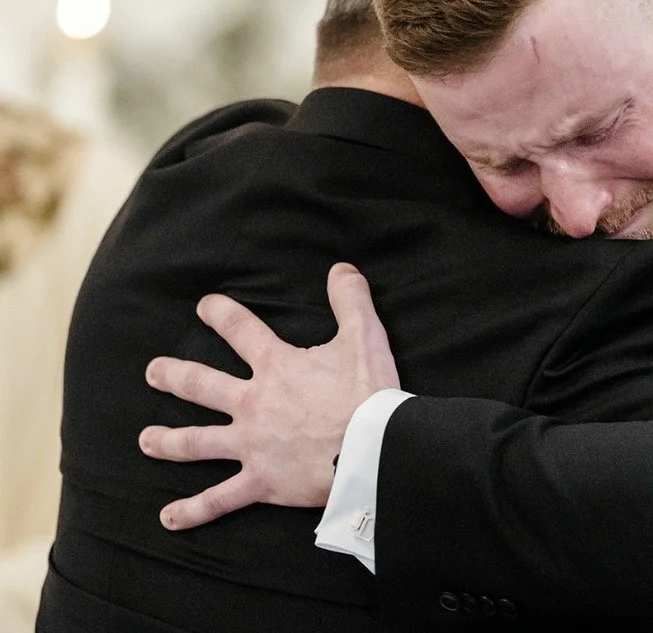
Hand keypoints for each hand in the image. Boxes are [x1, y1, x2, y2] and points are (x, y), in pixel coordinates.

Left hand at [138, 263, 398, 529]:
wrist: (372, 449)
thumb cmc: (368, 393)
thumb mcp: (364, 337)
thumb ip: (350, 301)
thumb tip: (341, 269)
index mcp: (276, 367)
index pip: (241, 332)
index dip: (221, 314)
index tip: (204, 306)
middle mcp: (252, 404)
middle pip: (202, 386)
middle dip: (175, 376)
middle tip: (154, 372)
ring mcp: (251, 445)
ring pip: (198, 442)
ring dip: (168, 441)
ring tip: (146, 440)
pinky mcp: (261, 482)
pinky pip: (221, 500)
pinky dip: (194, 510)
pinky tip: (169, 517)